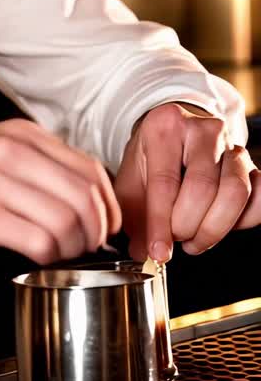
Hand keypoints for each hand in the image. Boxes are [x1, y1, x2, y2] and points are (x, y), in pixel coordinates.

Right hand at [0, 119, 121, 263]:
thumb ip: (34, 165)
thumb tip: (82, 198)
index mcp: (20, 134)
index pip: (90, 169)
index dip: (107, 205)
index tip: (106, 227)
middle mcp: (12, 152)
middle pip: (85, 196)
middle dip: (96, 230)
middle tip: (87, 248)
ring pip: (67, 220)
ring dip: (73, 247)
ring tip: (60, 255)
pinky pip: (38, 240)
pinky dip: (49, 256)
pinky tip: (38, 258)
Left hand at [115, 102, 260, 261]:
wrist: (176, 136)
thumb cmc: (153, 158)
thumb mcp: (131, 180)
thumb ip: (133, 216)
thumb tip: (140, 252)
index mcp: (166, 127)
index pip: (164, 183)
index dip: (161, 224)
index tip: (159, 252)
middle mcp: (204, 131)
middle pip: (202, 189)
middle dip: (187, 226)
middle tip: (176, 237)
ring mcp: (233, 146)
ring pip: (236, 192)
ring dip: (214, 228)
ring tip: (194, 238)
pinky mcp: (252, 164)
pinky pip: (260, 196)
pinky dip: (245, 220)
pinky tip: (223, 225)